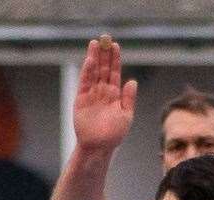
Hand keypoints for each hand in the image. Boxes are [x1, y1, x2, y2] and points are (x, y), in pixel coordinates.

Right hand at [73, 35, 136, 152]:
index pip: (114, 73)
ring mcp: (92, 94)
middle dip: (104, 54)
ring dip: (94, 58)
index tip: (115, 46)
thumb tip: (132, 81)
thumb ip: (128, 98)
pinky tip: (90, 60)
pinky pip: (84, 81)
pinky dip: (87, 71)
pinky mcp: (81, 98)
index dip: (115, 59)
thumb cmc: (114, 135)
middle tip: (105, 38)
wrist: (98, 147)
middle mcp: (103, 92)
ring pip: (93, 72)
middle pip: (103, 68)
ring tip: (96, 43)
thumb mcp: (126, 116)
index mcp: (115, 95)